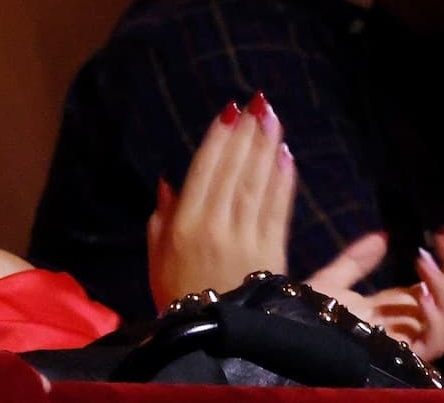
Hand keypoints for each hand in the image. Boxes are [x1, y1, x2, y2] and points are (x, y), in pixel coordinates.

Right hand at [147, 94, 293, 308]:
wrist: (212, 339)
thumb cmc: (177, 295)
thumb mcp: (156, 257)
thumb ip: (161, 218)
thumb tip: (170, 182)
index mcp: (183, 224)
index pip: (204, 170)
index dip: (218, 139)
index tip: (230, 111)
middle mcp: (215, 226)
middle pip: (234, 171)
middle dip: (247, 135)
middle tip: (259, 105)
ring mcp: (246, 240)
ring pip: (257, 185)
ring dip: (266, 150)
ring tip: (273, 121)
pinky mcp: (272, 255)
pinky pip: (279, 211)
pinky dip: (283, 183)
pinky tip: (286, 159)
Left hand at [307, 231, 443, 361]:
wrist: (285, 335)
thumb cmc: (306, 314)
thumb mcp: (332, 281)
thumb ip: (357, 260)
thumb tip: (384, 234)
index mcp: (395, 307)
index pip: (435, 284)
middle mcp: (407, 324)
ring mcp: (406, 341)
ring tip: (425, 261)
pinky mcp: (399, 357)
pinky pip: (433, 344)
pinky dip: (435, 320)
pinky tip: (422, 297)